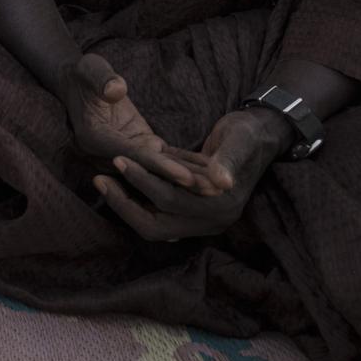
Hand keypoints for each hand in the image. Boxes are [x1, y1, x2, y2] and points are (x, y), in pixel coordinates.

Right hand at [60, 53, 212, 191]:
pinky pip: (166, 158)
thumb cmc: (83, 74)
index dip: (159, 166)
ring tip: (219, 187)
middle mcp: (111, 152)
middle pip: (150, 171)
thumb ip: (101, 78)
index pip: (132, 155)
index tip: (185, 176)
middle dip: (180, 181)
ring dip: (188, 178)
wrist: (77, 84)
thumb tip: (116, 89)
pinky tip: (211, 171)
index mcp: (95, 137)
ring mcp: (128, 151)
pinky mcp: (141, 145)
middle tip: (213, 191)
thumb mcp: (89, 68)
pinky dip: (186, 164)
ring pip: (161, 169)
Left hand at [95, 107, 288, 241]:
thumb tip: (220, 181)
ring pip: (154, 224)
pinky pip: (158, 215)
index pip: (170, 202)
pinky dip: (137, 202)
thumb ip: (228, 160)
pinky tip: (117, 184)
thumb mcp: (239, 141)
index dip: (142, 183)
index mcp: (222, 206)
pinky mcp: (192, 210)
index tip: (118, 160)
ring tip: (102, 180)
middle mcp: (212, 220)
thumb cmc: (249, 135)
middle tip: (99, 179)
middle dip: (125, 203)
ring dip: (127, 205)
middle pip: (157, 226)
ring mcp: (201, 219)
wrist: (261, 136)